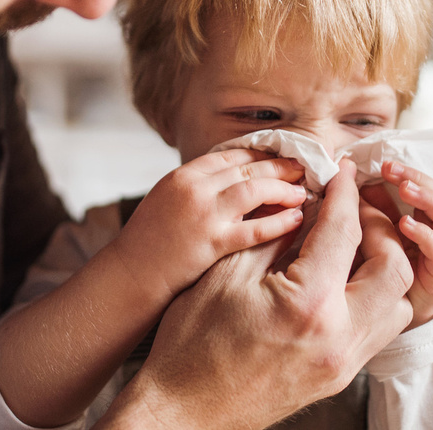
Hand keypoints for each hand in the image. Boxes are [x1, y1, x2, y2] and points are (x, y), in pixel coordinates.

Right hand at [94, 160, 413, 428]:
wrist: (184, 410)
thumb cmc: (192, 344)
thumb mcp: (227, 273)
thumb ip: (274, 234)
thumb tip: (305, 204)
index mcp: (309, 306)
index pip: (344, 233)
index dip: (344, 194)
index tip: (342, 172)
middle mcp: (339, 337)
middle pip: (393, 268)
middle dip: (379, 229)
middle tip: (352, 209)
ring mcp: (343, 363)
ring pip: (397, 303)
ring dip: (384, 267)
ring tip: (354, 244)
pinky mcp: (340, 377)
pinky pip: (379, 330)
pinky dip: (374, 297)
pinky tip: (345, 280)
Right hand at [110, 148, 307, 299]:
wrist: (128, 277)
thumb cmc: (148, 245)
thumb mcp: (167, 201)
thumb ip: (200, 189)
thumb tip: (236, 183)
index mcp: (183, 175)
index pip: (232, 154)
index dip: (262, 154)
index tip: (283, 158)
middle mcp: (193, 188)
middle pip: (248, 167)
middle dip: (280, 167)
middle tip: (304, 169)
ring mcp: (202, 214)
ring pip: (254, 190)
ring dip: (283, 189)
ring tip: (303, 193)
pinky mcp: (210, 242)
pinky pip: (254, 228)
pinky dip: (278, 222)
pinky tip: (295, 219)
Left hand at [366, 160, 432, 328]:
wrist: (379, 323)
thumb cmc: (372, 274)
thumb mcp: (369, 234)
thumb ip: (369, 209)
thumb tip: (352, 177)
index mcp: (426, 223)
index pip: (429, 188)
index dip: (411, 173)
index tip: (385, 163)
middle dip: (420, 180)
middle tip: (393, 169)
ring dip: (429, 200)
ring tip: (406, 188)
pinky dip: (426, 236)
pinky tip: (405, 224)